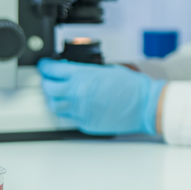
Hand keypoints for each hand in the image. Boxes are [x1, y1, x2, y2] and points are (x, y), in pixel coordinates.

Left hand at [38, 59, 165, 135]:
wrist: (145, 105)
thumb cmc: (132, 87)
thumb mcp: (108, 70)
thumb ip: (88, 72)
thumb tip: (76, 72)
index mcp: (83, 77)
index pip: (53, 71)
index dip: (46, 67)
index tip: (45, 66)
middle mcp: (77, 94)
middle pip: (49, 88)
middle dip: (48, 82)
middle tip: (51, 79)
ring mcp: (80, 110)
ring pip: (55, 105)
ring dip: (55, 98)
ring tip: (61, 94)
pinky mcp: (86, 123)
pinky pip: (70, 117)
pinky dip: (70, 110)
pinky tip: (77, 105)